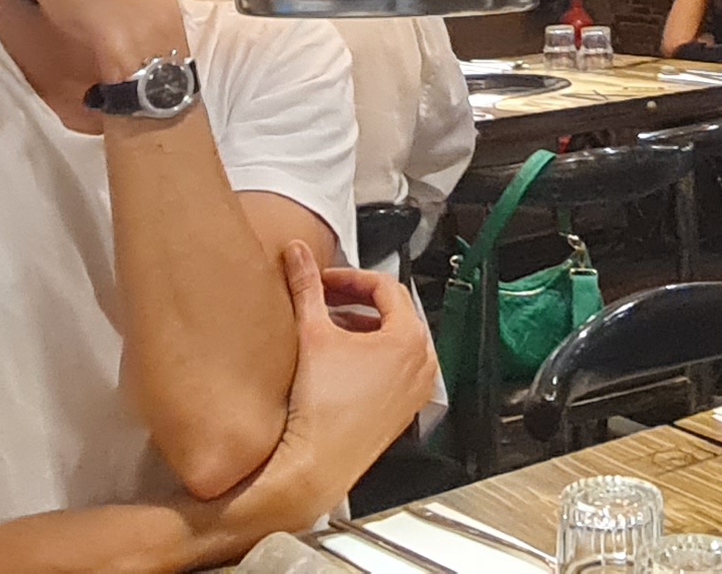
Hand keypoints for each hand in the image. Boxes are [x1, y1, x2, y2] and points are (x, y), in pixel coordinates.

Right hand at [255, 245, 435, 505]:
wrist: (319, 463)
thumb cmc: (324, 411)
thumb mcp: (312, 334)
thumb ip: (306, 287)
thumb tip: (298, 257)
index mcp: (409, 339)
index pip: (385, 287)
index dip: (350, 277)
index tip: (326, 280)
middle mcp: (422, 363)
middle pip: (392, 313)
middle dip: (356, 302)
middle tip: (325, 299)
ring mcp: (416, 389)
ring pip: (393, 342)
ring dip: (362, 328)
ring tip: (328, 329)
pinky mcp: (404, 409)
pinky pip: (393, 369)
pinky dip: (370, 357)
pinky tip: (339, 362)